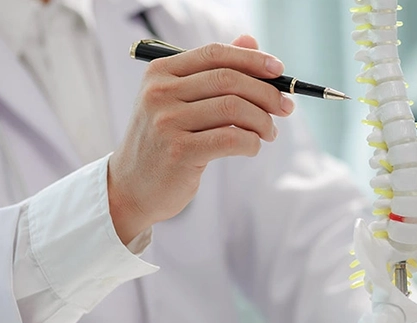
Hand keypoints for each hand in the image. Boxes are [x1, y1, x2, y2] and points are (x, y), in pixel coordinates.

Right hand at [108, 34, 295, 243]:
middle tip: (285, 107)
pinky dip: (251, 142)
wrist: (131, 187)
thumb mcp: (179, 100)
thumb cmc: (163, 141)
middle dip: (266, 92)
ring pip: (234, 108)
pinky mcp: (179, 152)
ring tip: (268, 132)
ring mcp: (167, 122)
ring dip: (262, 121)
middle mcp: (159, 93)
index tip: (279, 70)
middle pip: (228, 79)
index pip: (214, 53)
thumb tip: (250, 41)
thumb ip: (212, 70)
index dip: (252, 59)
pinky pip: (232, 138)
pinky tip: (252, 147)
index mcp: (159, 73)